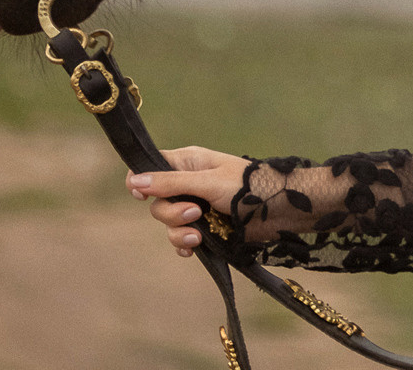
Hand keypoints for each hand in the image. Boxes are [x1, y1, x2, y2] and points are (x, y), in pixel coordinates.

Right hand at [127, 145, 249, 255]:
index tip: (141, 196)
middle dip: (171, 213)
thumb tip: (134, 180)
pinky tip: (194, 249)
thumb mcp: (207, 182)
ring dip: (179, 232)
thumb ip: (171, 183)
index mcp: (189, 163)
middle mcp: (188, 183)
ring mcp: (196, 206)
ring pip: (168, 223)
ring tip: (199, 236)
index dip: (141, 180)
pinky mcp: (205, 227)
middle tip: (195, 213)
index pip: (152, 166)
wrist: (278, 210)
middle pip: (157, 201)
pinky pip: (181, 238)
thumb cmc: (247, 187)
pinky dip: (185, 245)